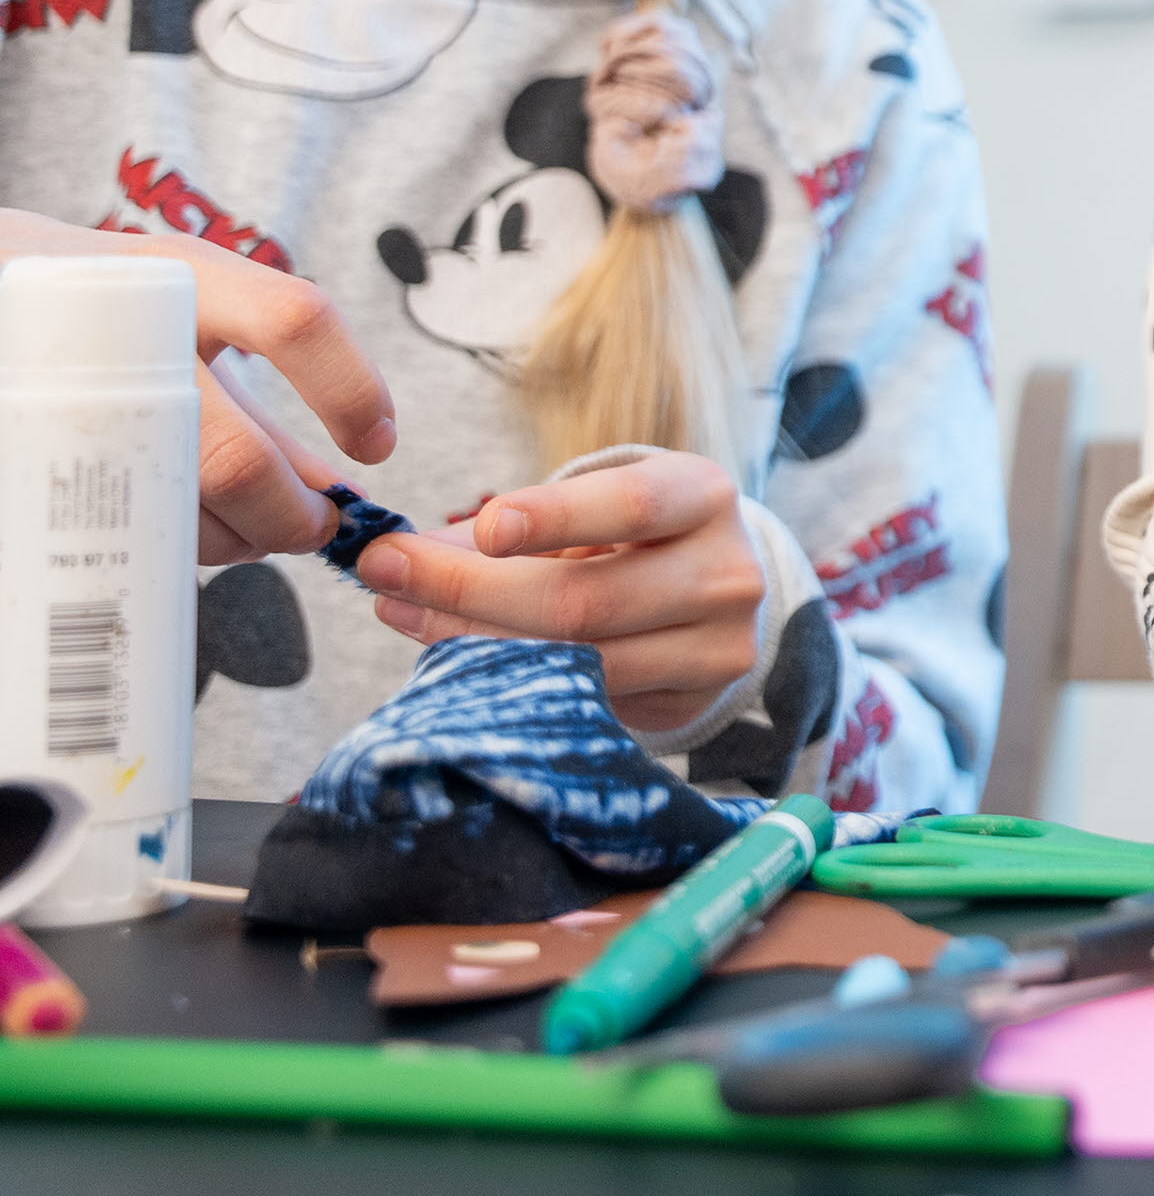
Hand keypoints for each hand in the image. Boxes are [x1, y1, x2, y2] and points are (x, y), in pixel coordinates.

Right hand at [0, 212, 399, 562]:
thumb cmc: (110, 313)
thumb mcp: (191, 324)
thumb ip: (264, 402)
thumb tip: (333, 492)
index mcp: (185, 278)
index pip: (293, 321)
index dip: (350, 392)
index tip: (378, 446)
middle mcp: (126, 329)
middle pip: (233, 457)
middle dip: (288, 516)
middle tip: (312, 527)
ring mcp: (69, 385)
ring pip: (172, 508)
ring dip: (229, 543)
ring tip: (246, 532)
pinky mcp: (29, 435)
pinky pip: (111, 522)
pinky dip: (161, 544)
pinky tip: (176, 531)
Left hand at [354, 451, 766, 730]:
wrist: (713, 592)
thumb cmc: (633, 534)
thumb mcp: (596, 504)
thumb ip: (510, 523)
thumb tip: (398, 554)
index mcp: (704, 496)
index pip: (631, 506)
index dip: (555, 518)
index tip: (483, 528)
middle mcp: (727, 571)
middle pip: (585, 599)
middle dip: (468, 589)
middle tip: (384, 572)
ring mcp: (718, 645)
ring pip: (576, 660)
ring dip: (470, 640)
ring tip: (402, 612)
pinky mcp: (694, 700)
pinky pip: (585, 700)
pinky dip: (512, 679)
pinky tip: (457, 656)